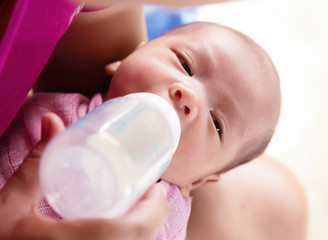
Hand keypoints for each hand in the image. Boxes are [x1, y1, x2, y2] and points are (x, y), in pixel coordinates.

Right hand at [0, 112, 167, 239]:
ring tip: (139, 206)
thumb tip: (52, 120)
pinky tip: (120, 228)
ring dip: (143, 228)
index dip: (155, 207)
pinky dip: (130, 239)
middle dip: (153, 215)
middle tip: (149, 191)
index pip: (137, 228)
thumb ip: (35, 163)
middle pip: (142, 239)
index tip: (156, 186)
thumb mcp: (10, 204)